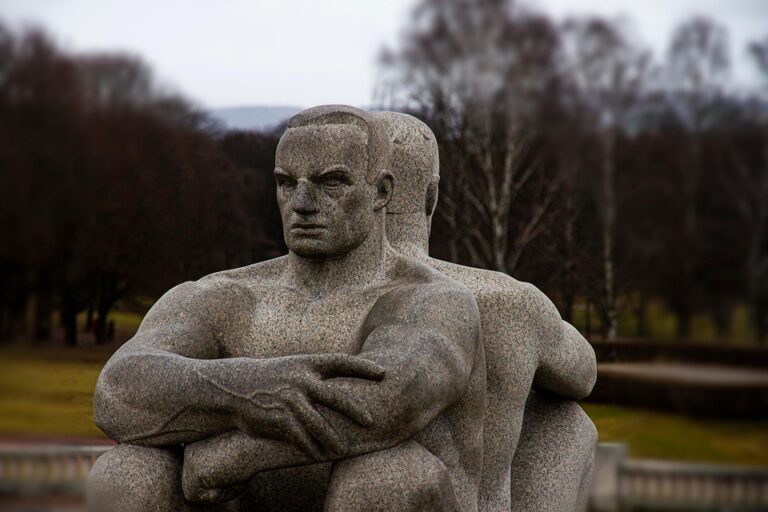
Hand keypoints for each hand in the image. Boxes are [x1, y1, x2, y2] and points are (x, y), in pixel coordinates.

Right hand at [234, 353, 384, 458]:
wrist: (234, 389)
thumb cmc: (271, 379)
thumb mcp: (293, 369)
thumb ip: (316, 376)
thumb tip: (345, 385)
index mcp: (306, 364)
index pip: (341, 362)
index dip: (363, 366)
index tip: (383, 372)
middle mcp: (300, 380)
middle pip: (335, 397)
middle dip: (355, 410)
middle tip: (372, 422)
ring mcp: (290, 400)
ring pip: (319, 424)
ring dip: (334, 440)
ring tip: (344, 450)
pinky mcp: (279, 419)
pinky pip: (301, 438)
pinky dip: (311, 448)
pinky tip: (318, 455)